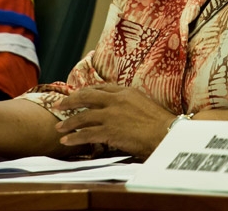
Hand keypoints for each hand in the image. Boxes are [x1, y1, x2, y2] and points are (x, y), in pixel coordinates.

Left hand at [53, 84, 173, 159]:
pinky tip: (66, 140)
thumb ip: (129, 103)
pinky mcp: (110, 130)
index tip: (77, 95)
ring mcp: (111, 115)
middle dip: (70, 101)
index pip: (100, 88)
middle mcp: (116, 100)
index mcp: (125, 91)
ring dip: (69, 122)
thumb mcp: (144, 103)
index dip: (86, 92)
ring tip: (59, 127)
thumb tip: (121, 109)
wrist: (168, 134)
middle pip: (86, 97)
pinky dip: (74, 137)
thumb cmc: (161, 123)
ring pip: (83, 116)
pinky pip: (87, 134)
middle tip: (59, 105)